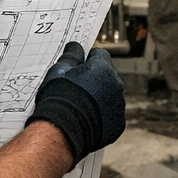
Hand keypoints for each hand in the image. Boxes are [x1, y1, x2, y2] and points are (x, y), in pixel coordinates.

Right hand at [27, 42, 125, 161]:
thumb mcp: (59, 70)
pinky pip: (110, 115)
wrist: (62, 130)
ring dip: (98, 98)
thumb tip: (76, 47)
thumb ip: (71, 56)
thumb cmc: (59, 98)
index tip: (77, 67)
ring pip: (109, 96)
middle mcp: (116, 86)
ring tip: (79, 105)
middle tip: (76, 87)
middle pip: (106, 76)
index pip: (100, 55)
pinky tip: (86, 119)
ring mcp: (118, 107)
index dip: (87, 60)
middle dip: (94, 79)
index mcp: (103, 69)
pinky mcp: (117, 125)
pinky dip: (101, 115)